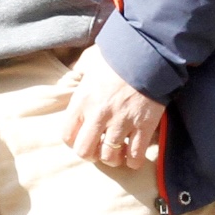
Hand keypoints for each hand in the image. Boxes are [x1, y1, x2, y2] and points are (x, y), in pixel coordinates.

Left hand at [58, 49, 169, 173]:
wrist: (147, 53)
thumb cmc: (116, 56)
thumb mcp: (88, 60)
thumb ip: (77, 72)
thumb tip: (69, 78)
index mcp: (82, 100)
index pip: (67, 134)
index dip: (73, 141)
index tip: (80, 139)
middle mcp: (98, 115)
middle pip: (85, 151)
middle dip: (90, 154)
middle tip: (97, 150)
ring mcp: (122, 122)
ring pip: (110, 156)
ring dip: (111, 158)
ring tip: (116, 153)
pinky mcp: (143, 126)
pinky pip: (136, 154)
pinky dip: (133, 160)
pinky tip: (132, 157)